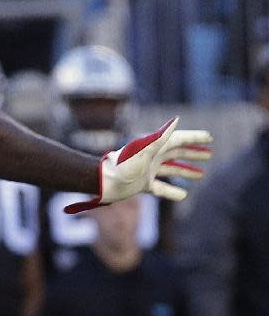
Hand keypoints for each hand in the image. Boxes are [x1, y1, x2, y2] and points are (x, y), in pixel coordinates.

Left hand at [64, 118, 212, 214]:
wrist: (104, 182)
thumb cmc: (123, 165)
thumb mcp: (143, 149)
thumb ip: (160, 136)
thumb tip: (176, 120)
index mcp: (155, 146)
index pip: (179, 139)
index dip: (195, 138)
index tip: (210, 138)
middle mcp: (153, 157)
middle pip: (178, 153)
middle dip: (194, 153)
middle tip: (210, 154)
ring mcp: (148, 170)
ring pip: (172, 170)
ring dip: (186, 171)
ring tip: (201, 174)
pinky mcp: (143, 184)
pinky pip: (161, 188)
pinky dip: (172, 191)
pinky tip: (183, 195)